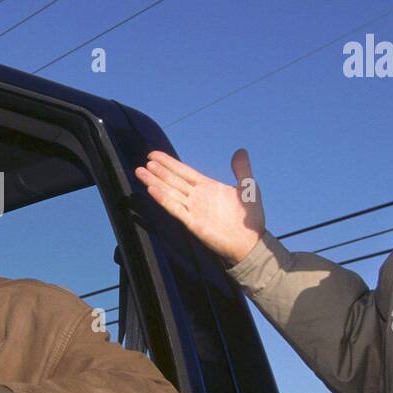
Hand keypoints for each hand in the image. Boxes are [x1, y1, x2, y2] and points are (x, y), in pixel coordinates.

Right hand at [135, 148, 264, 265]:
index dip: (169, 163)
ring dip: (155, 181)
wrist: (251, 242)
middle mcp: (197, 196)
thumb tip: (240, 151)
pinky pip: (175, 208)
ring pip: (170, 191)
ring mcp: (193, 209)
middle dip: (159, 171)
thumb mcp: (248, 187)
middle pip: (173, 180)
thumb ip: (242, 169)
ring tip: (141, 171)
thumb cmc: (250, 217)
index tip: (154, 155)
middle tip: (144, 161)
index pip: (184, 171)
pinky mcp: (192, 222)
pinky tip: (152, 190)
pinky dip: (163, 199)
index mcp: (208, 187)